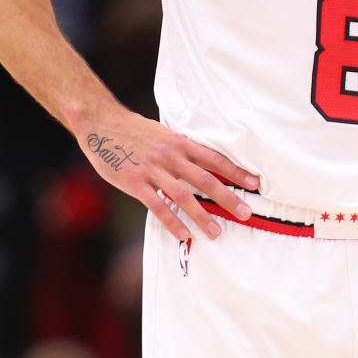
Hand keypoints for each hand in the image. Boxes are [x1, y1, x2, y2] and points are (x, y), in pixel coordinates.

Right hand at [77, 108, 259, 240]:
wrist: (101, 122)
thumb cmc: (135, 130)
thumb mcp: (164, 133)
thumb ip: (182, 149)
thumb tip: (204, 161)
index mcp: (180, 143)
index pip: (215, 159)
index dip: (237, 172)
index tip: (255, 183)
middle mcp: (171, 156)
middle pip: (206, 179)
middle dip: (228, 198)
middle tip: (246, 213)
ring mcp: (153, 170)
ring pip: (184, 196)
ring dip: (202, 216)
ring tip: (217, 232)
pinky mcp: (135, 183)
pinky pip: (157, 205)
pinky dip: (172, 221)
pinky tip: (184, 234)